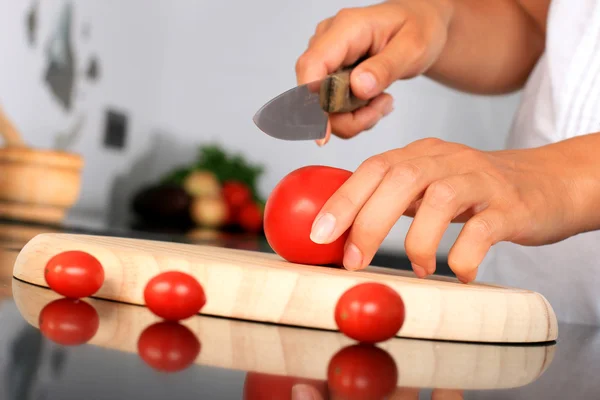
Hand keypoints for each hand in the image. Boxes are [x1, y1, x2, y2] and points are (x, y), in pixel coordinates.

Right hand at [295, 0, 453, 144]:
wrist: (419, 25)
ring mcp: (326, 58)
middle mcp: (328, 41)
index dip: (312, 102)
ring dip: (352, 118)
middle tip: (380, 109)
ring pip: (322, 106)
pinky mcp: (329, 73)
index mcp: (346, 28)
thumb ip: (386, 67)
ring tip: (383, 102)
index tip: (325, 135)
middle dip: (345, 117)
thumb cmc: (418, 28)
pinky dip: (352, 114)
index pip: (312, 66)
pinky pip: (331, 106)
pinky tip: (374, 101)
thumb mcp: (414, 47)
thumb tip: (358, 87)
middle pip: (314, 94)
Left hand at [308, 138, 576, 281]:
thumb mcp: (430, 184)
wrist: (546, 183)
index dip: (343, 200)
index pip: (373, 167)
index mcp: (421, 154)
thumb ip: (392, 198)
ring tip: (418, 268)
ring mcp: (481, 180)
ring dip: (418, 241)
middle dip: (369, 222)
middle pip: (399, 179)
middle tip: (354, 260)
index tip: (319, 234)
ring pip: (439, 200)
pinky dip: (464, 255)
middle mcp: (447, 160)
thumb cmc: (476, 191)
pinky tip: (459, 271)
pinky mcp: (510, 206)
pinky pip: (482, 229)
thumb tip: (342, 230)